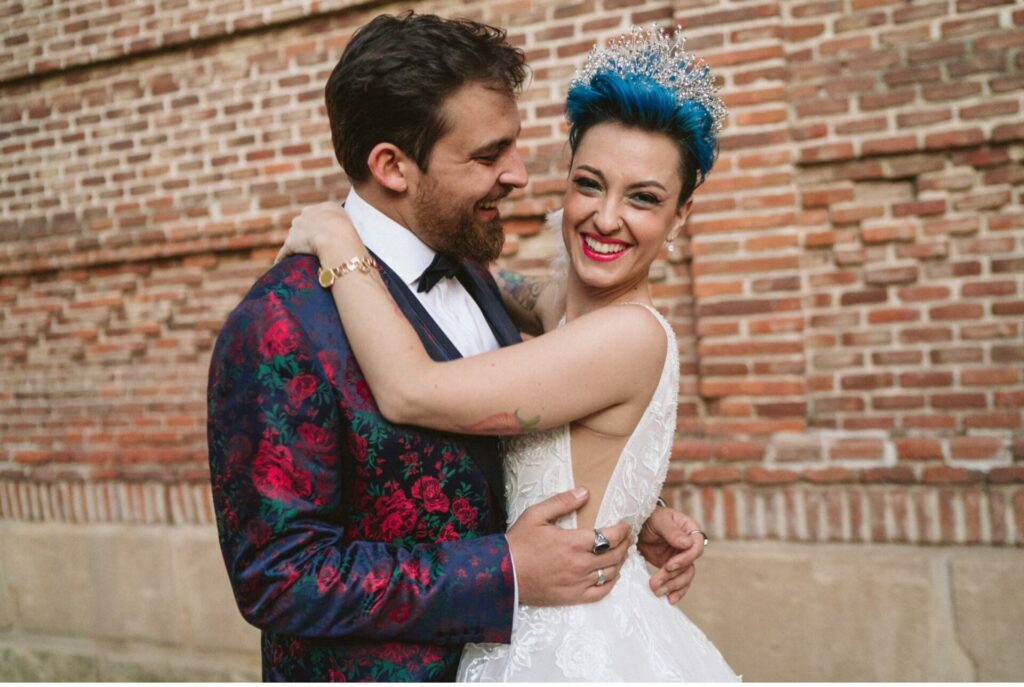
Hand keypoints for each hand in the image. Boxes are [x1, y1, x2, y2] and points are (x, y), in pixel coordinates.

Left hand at [274, 202, 362, 265]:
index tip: (325, 235)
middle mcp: (308, 213)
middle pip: (303, 223)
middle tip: (315, 246)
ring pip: (294, 236)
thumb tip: (344, 230)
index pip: (319, 215)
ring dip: (297, 245)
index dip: (322, 226)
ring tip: (302, 257)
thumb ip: (343, 224)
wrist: (336, 239)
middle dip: (306, 233)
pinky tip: (282, 265)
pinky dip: (284, 258)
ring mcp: (297, 227)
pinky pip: (286, 251)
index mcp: (325, 207)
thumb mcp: (350, 223)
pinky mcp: (291, 242)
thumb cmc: (349, 234)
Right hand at [506, 488, 632, 605]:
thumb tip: (585, 492)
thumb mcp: (536, 515)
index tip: (625, 525)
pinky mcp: (572, 597)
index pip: (609, 536)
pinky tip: (611, 575)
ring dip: (620, 561)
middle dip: (625, 544)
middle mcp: (579, 564)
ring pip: (610, 573)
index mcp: (572, 543)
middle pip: (615, 554)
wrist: (502, 575)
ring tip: (621, 552)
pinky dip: (610, 583)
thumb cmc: (518, 544)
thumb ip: (562, 502)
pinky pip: (600, 592)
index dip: (622, 530)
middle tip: (627, 537)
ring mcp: (577, 583)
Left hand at [637, 505, 705, 603]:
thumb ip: (672, 531)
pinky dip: (676, 591)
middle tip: (655, 583)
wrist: (635, 526)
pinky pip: (680, 581)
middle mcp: (688, 545)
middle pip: (690, 565)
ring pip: (685, 576)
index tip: (669, 565)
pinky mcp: (672, 567)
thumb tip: (687, 544)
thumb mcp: (658, 520)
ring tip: (657, 591)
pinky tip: (669, 599)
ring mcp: (681, 557)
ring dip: (672, 586)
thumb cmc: (649, 517)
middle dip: (673, 576)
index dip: (685, 558)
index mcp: (689, 529)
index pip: (696, 547)